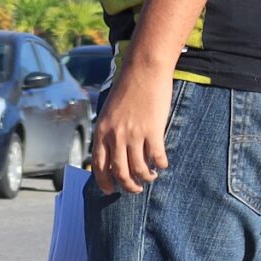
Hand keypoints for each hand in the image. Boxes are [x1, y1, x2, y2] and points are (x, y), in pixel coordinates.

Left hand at [92, 65, 173, 194]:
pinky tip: (162, 165)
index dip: (104, 182)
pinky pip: (157, 157)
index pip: (98, 166)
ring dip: (145, 178)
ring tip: (150, 177)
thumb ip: (108, 133)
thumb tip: (112, 154)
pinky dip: (160, 165)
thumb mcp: (108, 112)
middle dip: (128, 186)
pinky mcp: (153, 130)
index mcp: (101, 132)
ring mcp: (134, 134)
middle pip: (119, 172)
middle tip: (135, 189)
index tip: (110, 190)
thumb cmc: (126, 89)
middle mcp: (115, 136)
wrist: (143, 70)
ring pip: (139, 169)